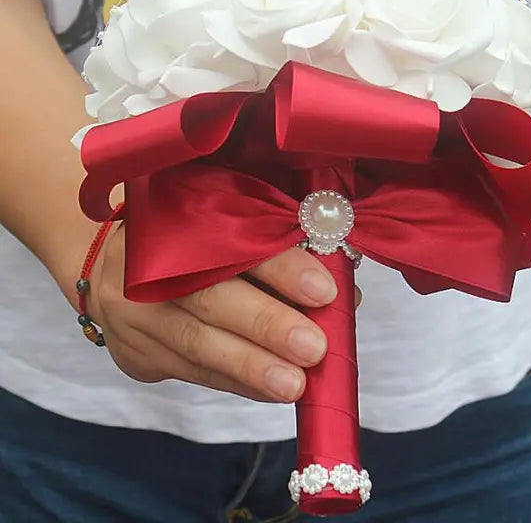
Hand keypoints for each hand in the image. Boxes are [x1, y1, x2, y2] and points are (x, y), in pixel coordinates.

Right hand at [89, 224, 353, 402]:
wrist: (111, 263)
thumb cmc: (188, 237)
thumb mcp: (223, 223)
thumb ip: (277, 248)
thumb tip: (342, 290)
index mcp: (173, 217)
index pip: (230, 241)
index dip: (278, 266)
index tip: (324, 290)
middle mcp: (144, 264)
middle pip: (208, 297)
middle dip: (265, 325)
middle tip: (314, 348)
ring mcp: (132, 313)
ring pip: (195, 344)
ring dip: (250, 367)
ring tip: (294, 385)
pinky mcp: (135, 352)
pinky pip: (189, 371)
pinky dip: (234, 381)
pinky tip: (268, 389)